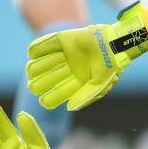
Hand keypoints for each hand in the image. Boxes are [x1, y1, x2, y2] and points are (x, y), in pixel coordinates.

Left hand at [26, 1, 147, 110]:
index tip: (43, 100)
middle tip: (34, 85)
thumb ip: (85, 97)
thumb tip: (69, 108)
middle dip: (39, 83)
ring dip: (35, 67)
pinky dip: (36, 49)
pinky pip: (42, 46)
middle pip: (44, 80)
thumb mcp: (100, 85)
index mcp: (73, 84)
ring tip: (33, 69)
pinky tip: (33, 54)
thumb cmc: (110, 66)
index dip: (47, 98)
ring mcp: (62, 55)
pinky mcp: (61, 40)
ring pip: (40, 64)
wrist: (115, 42)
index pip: (55, 95)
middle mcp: (65, 71)